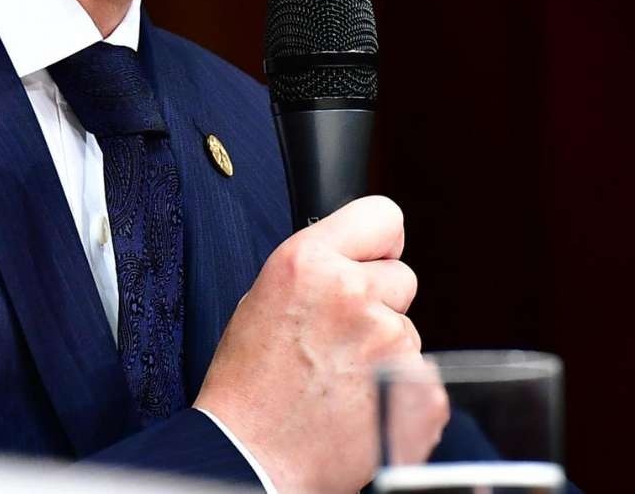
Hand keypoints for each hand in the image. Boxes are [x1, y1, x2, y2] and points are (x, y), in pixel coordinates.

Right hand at [194, 195, 446, 493]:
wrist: (252, 457)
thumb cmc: (249, 382)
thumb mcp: (265, 295)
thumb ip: (318, 268)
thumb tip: (359, 260)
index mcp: (310, 261)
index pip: (382, 214)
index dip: (378, 241)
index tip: (370, 260)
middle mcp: (354, 292)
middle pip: (401, 276)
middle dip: (379, 302)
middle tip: (340, 336)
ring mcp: (391, 342)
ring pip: (408, 330)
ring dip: (385, 350)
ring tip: (340, 379)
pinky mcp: (419, 391)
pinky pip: (423, 375)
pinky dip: (401, 392)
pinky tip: (361, 405)